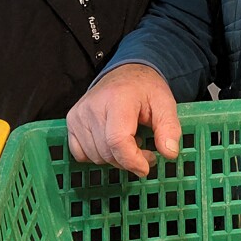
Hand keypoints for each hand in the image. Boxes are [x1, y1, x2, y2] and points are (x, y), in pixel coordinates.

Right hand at [65, 64, 180, 175]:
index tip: (147, 167)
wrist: (124, 73)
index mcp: (118, 98)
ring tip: (130, 142)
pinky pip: (81, 154)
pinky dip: (98, 155)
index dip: (132, 160)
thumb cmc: (144, 89)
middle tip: (145, 150)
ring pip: (96, 156)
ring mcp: (78, 114)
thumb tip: (169, 153)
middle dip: (129, 160)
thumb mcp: (165, 103)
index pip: (117, 140)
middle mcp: (93, 106)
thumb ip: (169, 127)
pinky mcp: (71, 121)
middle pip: (107, 152)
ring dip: (115, 158)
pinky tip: (111, 143)